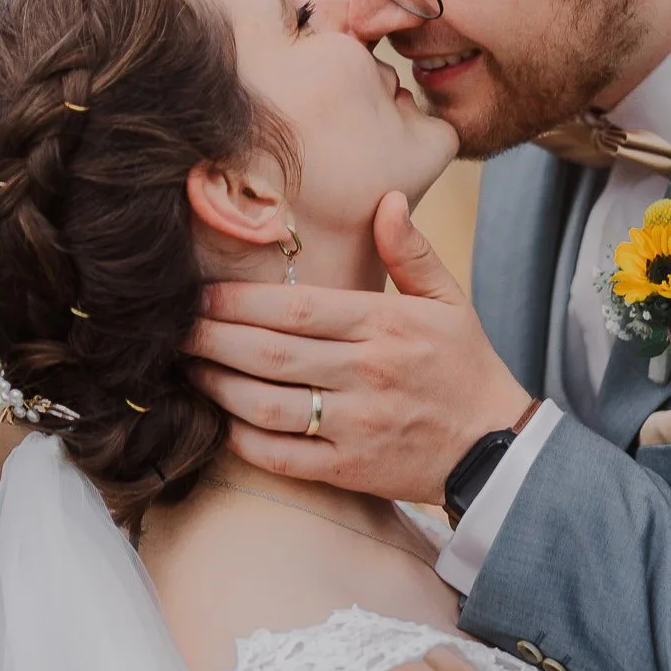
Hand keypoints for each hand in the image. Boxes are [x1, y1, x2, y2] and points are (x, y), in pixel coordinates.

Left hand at [185, 191, 531, 506]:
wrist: (496, 447)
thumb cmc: (465, 367)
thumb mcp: (449, 301)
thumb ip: (412, 252)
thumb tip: (386, 201)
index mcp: (385, 325)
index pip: (297, 310)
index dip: (240, 302)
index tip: (201, 294)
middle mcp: (368, 373)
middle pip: (271, 354)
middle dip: (213, 339)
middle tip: (175, 328)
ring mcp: (358, 425)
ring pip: (268, 406)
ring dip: (219, 387)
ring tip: (189, 370)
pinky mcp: (350, 469)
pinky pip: (283, 456)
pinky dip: (244, 440)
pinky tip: (221, 421)